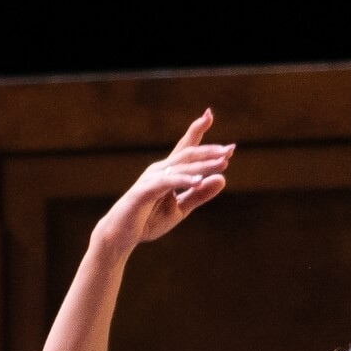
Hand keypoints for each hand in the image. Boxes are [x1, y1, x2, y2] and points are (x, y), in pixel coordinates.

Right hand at [91, 110, 233, 247]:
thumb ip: (199, 195)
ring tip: (222, 163)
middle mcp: (159, 170)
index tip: (209, 115)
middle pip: (187, 153)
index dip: (197, 131)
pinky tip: (199, 181)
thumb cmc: (147, 221)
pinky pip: (167, 182)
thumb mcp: (180, 209)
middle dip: (209, 150)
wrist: (120, 236)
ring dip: (203, 165)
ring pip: (182, 166)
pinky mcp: (144, 191)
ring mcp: (151, 179)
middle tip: (230, 149)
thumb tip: (222, 179)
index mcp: (167, 172)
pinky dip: (184, 180)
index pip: (185, 148)